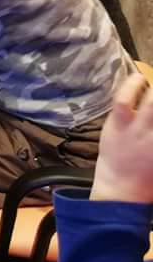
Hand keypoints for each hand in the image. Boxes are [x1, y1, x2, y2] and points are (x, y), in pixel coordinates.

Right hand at [91, 73, 152, 203]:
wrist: (121, 186)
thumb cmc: (115, 155)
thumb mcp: (112, 130)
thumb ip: (123, 113)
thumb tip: (138, 91)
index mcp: (118, 124)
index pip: (124, 98)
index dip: (133, 83)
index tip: (139, 76)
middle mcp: (137, 131)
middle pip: (152, 104)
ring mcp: (151, 141)